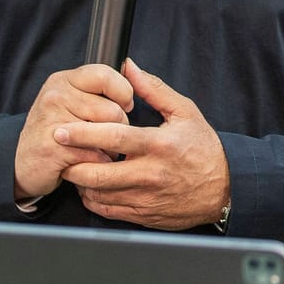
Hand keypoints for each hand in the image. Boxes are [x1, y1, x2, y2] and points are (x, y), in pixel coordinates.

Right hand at [13, 64, 133, 199]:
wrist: (22, 162)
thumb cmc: (57, 130)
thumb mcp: (73, 99)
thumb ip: (100, 87)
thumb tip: (136, 73)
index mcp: (64, 80)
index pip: (106, 75)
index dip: (124, 92)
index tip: (124, 105)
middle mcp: (55, 96)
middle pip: (113, 109)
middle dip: (119, 127)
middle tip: (104, 134)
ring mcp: (52, 122)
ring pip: (107, 132)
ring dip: (111, 147)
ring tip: (97, 147)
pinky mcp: (52, 148)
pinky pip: (96, 154)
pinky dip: (99, 162)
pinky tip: (87, 160)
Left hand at [56, 59, 230, 230]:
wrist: (224, 188)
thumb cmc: (204, 148)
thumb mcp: (185, 112)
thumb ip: (154, 89)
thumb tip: (129, 68)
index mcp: (159, 144)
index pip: (113, 138)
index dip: (82, 134)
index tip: (61, 129)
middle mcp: (151, 173)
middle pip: (98, 173)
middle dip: (71, 163)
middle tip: (60, 152)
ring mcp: (146, 197)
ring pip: (98, 194)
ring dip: (80, 182)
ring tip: (74, 166)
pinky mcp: (144, 214)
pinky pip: (107, 210)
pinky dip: (92, 198)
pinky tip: (91, 186)